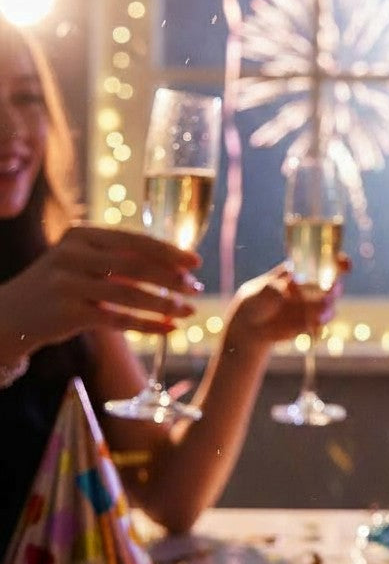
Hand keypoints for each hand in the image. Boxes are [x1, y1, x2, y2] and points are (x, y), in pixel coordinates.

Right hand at [0, 224, 199, 350]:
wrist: (10, 315)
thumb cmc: (61, 285)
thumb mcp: (85, 262)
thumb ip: (122, 259)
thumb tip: (178, 268)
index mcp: (82, 234)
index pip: (135, 240)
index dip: (169, 251)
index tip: (196, 262)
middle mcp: (72, 254)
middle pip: (135, 265)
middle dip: (171, 278)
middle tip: (197, 288)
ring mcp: (66, 283)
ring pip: (128, 294)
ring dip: (164, 304)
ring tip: (188, 311)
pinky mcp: (66, 313)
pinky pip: (116, 320)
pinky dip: (147, 325)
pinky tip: (168, 329)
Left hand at [226, 255, 350, 347]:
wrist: (250, 328)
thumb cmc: (253, 302)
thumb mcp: (258, 293)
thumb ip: (272, 289)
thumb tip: (286, 289)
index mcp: (299, 270)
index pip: (323, 260)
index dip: (337, 260)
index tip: (343, 262)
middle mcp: (310, 286)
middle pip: (332, 282)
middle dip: (335, 286)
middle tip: (330, 292)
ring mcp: (312, 304)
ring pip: (329, 303)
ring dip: (328, 307)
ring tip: (318, 314)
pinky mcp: (312, 321)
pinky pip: (322, 321)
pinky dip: (320, 322)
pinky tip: (313, 324)